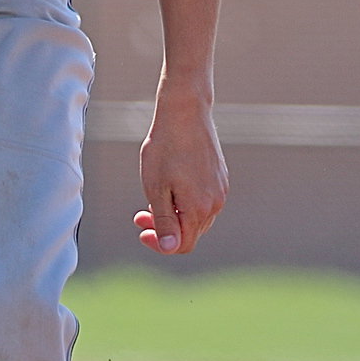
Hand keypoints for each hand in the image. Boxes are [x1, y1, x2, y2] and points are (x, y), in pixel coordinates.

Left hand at [134, 93, 227, 254]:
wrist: (185, 112)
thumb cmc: (165, 147)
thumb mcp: (156, 186)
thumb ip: (164, 220)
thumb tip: (170, 248)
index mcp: (199, 209)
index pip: (182, 245)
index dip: (160, 244)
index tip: (141, 230)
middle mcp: (215, 204)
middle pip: (190, 232)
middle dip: (164, 228)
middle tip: (139, 214)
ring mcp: (220, 190)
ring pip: (197, 216)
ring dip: (174, 214)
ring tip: (153, 196)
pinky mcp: (220, 177)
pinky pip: (203, 200)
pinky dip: (185, 201)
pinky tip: (171, 183)